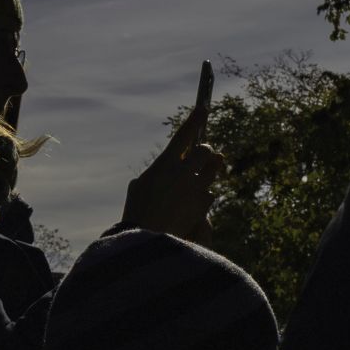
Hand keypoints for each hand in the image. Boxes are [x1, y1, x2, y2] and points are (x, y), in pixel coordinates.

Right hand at [121, 91, 226, 242]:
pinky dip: (203, 196)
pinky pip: (209, 193)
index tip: (204, 108)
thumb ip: (159, 172)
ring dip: (208, 170)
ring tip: (198, 178)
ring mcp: (196, 188)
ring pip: (213, 169)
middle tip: (201, 157)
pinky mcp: (204, 205)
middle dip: (205, 152)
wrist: (146, 242)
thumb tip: (174, 170)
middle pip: (206, 150)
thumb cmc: (136, 213)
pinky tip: (192, 205)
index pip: (184, 135)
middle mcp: (183, 172)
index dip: (195, 119)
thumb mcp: (140, 186)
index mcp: (164, 164)